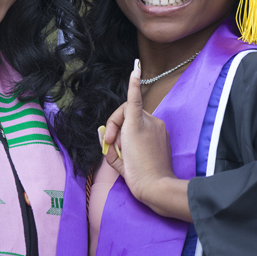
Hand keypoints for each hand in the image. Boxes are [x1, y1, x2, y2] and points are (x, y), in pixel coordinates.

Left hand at [100, 60, 190, 221]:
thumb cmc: (144, 179)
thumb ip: (112, 148)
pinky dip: (133, 83)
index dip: (120, 131)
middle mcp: (154, 123)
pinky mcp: (139, 125)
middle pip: (127, 115)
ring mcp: (149, 123)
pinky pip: (135, 99)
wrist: (155, 186)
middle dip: (115, 127)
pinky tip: (135, 69)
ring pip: (125, 115)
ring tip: (116, 148)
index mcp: (154, 131)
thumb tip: (102, 132)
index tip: (117, 145)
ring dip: (116, 128)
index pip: (134, 121)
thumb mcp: (124, 163)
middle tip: (111, 145)